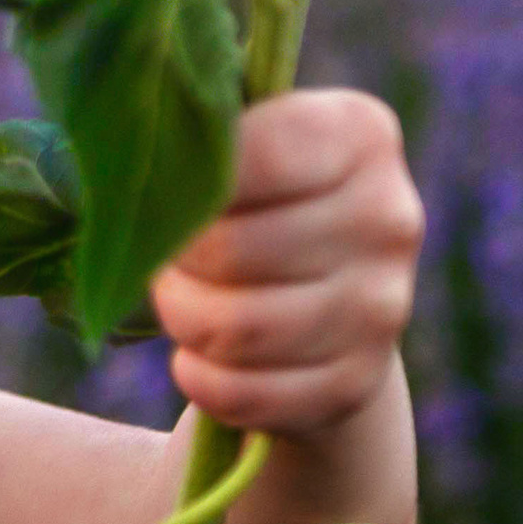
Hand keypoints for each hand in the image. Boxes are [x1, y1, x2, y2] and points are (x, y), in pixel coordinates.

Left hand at [150, 90, 424, 436]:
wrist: (317, 296)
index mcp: (359, 133)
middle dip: (171, 259)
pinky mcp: (358, 383)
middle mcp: (389, 216)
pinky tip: (198, 357)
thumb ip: (199, 130)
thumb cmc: (249, 198)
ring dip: (182, 318)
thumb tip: (133, 140)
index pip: (258, 153)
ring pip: (235, 328)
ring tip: (181, 299)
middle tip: (166, 255)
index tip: (164, 184)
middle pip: (230, 250)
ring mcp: (384, 307)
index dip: (186, 178)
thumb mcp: (237, 143)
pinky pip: (244, 393)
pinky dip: (200, 379)